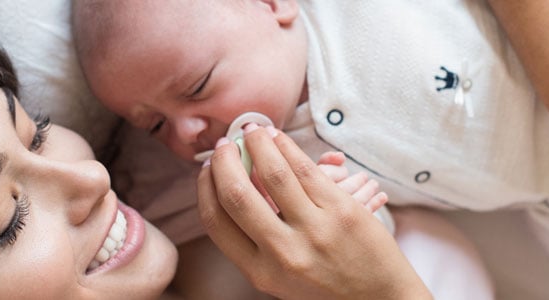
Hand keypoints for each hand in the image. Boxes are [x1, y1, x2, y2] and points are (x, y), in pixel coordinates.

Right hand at [196, 123, 430, 299]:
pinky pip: (306, 169)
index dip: (206, 188)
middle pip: (236, 196)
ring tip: (253, 131)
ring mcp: (314, 231)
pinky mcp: (342, 211)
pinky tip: (278, 138)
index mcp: (260, 272)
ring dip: (257, 144)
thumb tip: (231, 190)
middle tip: (224, 146)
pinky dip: (286, 147)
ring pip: (273, 174)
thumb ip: (256, 244)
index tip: (208, 170)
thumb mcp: (281, 277)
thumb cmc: (326, 287)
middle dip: (224, 162)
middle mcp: (283, 253)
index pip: (216, 222)